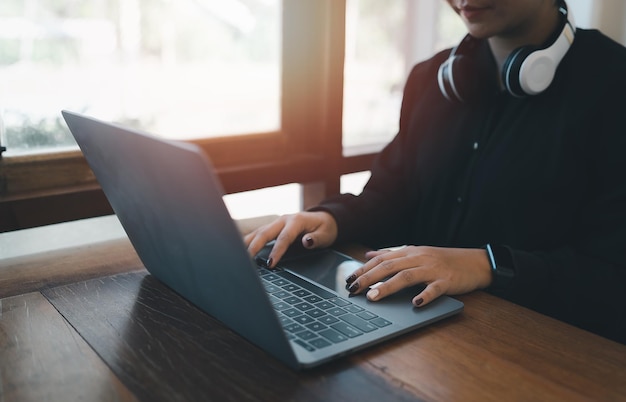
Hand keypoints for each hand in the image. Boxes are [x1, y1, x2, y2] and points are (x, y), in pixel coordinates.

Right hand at [244, 211, 337, 267]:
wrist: (324, 218)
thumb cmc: (325, 228)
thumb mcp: (326, 235)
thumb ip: (316, 239)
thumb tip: (306, 242)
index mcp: (296, 221)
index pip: (284, 238)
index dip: (276, 251)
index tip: (270, 263)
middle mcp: (283, 220)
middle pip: (264, 233)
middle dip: (254, 246)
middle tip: (246, 260)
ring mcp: (276, 223)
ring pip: (258, 232)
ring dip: (247, 243)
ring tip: (236, 256)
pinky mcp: (272, 228)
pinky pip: (258, 234)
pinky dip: (248, 241)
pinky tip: (240, 250)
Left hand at [345, 246, 491, 306]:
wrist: (476, 262)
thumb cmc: (444, 260)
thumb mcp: (417, 253)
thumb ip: (393, 254)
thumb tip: (369, 255)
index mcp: (411, 252)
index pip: (382, 259)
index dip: (364, 269)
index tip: (348, 279)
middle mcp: (419, 258)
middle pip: (390, 267)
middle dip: (369, 278)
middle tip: (353, 289)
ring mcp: (433, 269)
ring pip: (407, 276)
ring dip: (388, 287)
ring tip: (373, 297)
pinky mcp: (448, 281)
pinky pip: (435, 289)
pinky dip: (424, 296)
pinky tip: (415, 304)